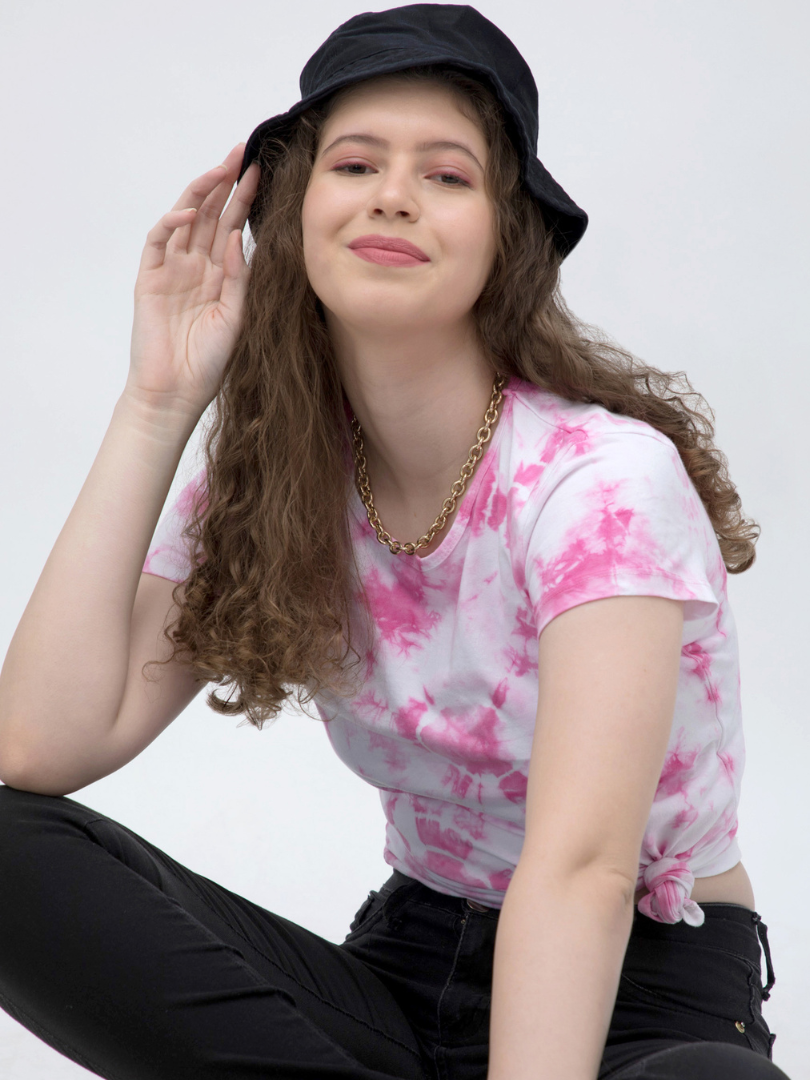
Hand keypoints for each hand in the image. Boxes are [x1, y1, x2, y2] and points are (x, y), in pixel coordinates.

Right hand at [126, 142, 260, 418]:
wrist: (177, 392)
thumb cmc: (209, 361)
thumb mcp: (237, 316)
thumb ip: (241, 279)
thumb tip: (244, 239)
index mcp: (219, 275)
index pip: (233, 227)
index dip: (246, 200)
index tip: (264, 172)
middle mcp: (195, 266)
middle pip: (211, 215)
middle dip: (226, 182)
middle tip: (243, 152)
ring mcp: (171, 270)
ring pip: (185, 220)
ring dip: (202, 192)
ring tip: (221, 169)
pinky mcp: (149, 279)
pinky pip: (158, 242)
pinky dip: (172, 224)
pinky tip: (190, 212)